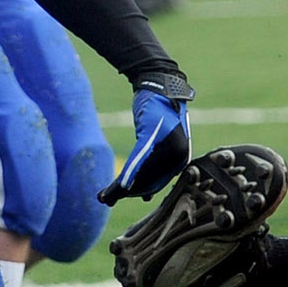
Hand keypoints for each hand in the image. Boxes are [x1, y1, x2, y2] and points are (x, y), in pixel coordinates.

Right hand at [98, 73, 194, 204]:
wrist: (159, 86)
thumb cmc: (159, 114)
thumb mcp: (159, 142)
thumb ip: (155, 164)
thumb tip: (146, 196)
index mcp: (181, 158)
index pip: (159, 183)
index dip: (139, 192)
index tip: (123, 198)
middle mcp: (179, 154)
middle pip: (150, 180)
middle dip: (128, 192)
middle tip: (108, 200)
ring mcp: (168, 144)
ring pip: (143, 172)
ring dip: (123, 186)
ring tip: (106, 196)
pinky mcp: (154, 134)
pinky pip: (139, 158)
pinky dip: (129, 172)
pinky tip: (118, 186)